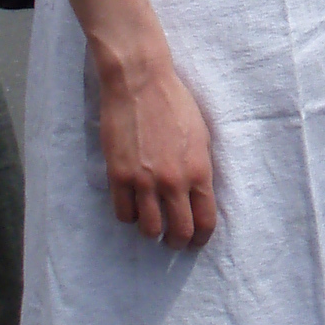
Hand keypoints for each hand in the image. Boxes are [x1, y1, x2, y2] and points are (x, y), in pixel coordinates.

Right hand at [97, 47, 217, 246]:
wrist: (140, 82)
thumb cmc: (174, 103)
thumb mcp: (201, 136)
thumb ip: (200, 169)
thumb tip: (199, 195)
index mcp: (199, 172)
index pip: (205, 222)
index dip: (201, 238)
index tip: (196, 241)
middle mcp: (173, 182)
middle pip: (179, 232)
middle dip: (177, 242)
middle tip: (172, 240)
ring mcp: (144, 181)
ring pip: (149, 229)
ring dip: (152, 231)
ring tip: (151, 221)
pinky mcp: (119, 175)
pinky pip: (123, 213)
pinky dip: (129, 215)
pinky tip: (132, 206)